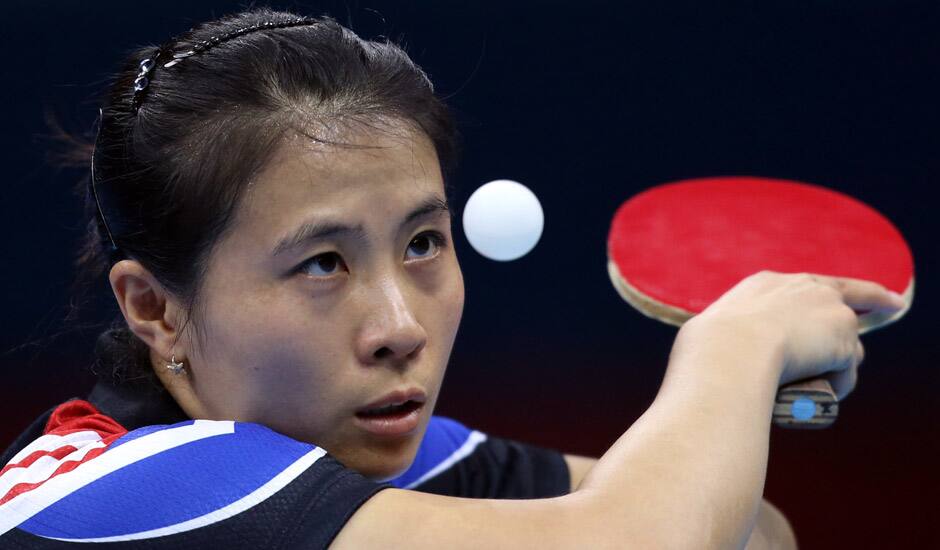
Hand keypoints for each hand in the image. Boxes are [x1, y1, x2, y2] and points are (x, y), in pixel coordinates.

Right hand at [683, 271, 905, 399]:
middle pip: (850, 292)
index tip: (838, 296)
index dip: (823, 292)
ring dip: (833, 368)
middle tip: (891, 303)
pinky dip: (834, 386)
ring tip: (802, 389)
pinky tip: (813, 392)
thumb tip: (713, 368)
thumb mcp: (707, 343)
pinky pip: (845, 372)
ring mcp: (827, 308)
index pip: (804, 284)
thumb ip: (723, 345)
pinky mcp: (844, 335)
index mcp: (764, 284)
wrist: (728, 354)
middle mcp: (801, 286)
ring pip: (844, 346)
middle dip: (873, 298)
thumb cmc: (706, 356)